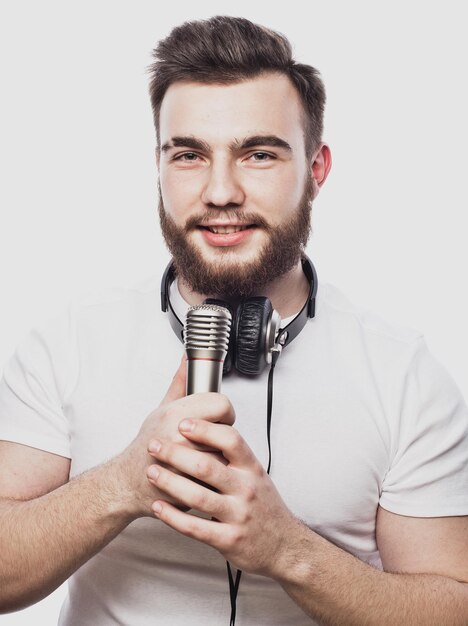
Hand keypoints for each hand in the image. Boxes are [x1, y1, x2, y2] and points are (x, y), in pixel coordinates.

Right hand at [118, 356, 234, 517]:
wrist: (128, 483)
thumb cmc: (145, 447)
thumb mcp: (161, 409)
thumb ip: (180, 383)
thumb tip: (187, 358)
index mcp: (176, 414)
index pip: (222, 404)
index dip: (225, 412)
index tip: (220, 418)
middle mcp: (180, 436)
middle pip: (226, 431)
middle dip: (221, 437)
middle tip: (209, 440)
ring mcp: (185, 464)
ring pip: (225, 457)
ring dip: (220, 459)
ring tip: (202, 458)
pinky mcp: (190, 487)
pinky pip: (217, 480)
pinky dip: (214, 480)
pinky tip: (200, 475)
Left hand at [146, 418, 300, 578]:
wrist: (283, 544)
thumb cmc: (263, 505)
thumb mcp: (255, 473)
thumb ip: (233, 453)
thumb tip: (206, 424)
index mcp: (252, 468)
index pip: (231, 440)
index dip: (205, 429)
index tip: (182, 423)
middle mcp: (246, 489)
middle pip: (207, 466)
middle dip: (175, 453)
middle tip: (153, 444)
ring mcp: (238, 515)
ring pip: (197, 496)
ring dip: (169, 483)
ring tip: (150, 472)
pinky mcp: (228, 539)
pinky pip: (195, 527)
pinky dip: (172, 517)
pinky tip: (158, 507)